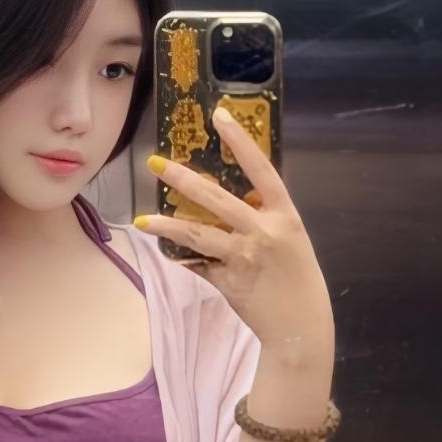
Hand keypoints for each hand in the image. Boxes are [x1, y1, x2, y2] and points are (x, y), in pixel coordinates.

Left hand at [135, 107, 333, 356]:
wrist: (300, 325)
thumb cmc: (297, 278)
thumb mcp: (288, 239)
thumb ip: (262, 219)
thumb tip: (226, 204)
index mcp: (284, 215)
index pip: (261, 169)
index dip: (240, 141)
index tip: (219, 115)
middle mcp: (263, 231)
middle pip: (216, 199)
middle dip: (183, 179)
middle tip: (156, 163)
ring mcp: (243, 257)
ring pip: (197, 234)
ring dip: (166, 226)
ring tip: (142, 221)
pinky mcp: (227, 281)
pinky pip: (198, 265)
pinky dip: (184, 259)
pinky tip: (168, 253)